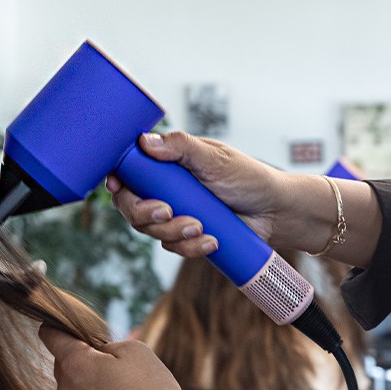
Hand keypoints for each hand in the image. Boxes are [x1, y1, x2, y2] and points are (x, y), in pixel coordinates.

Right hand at [106, 131, 288, 256]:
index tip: (117, 186)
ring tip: (200, 227)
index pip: (128, 170)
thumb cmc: (247, 176)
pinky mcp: (186, 236)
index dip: (116, 179)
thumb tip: (145, 142)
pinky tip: (211, 241)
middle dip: (144, 213)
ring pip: (150, 230)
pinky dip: (189, 247)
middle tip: (167, 212)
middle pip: (130, 206)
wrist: (274, 211)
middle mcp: (164, 189)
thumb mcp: (215, 157)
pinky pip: (173, 247)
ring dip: (172, 232)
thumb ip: (181, 147)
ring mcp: (174, 214)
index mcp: (166, 164)